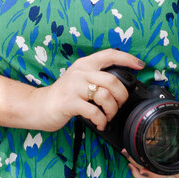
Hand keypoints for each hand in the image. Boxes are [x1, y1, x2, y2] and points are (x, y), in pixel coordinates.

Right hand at [28, 49, 144, 132]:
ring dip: (112, 111)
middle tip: (118, 107)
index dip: (128, 58)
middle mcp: (80, 72)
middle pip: (113, 81)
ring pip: (106, 96)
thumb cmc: (62, 96)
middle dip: (122, 98)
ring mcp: (74, 87)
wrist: (38, 106)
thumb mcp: (78, 80)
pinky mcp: (70, 102)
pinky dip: (101, 120)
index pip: (109, 54)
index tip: (140, 65)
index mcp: (84, 64)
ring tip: (107, 117)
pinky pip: (94, 111)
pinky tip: (100, 123)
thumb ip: (95, 78)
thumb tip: (119, 86)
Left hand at [123, 104, 178, 177]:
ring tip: (129, 161)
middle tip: (130, 161)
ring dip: (139, 173)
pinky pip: (154, 175)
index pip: (168, 176)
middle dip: (140, 172)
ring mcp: (174, 173)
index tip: (142, 169)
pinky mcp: (168, 169)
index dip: (154, 174)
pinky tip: (134, 163)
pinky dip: (143, 171)